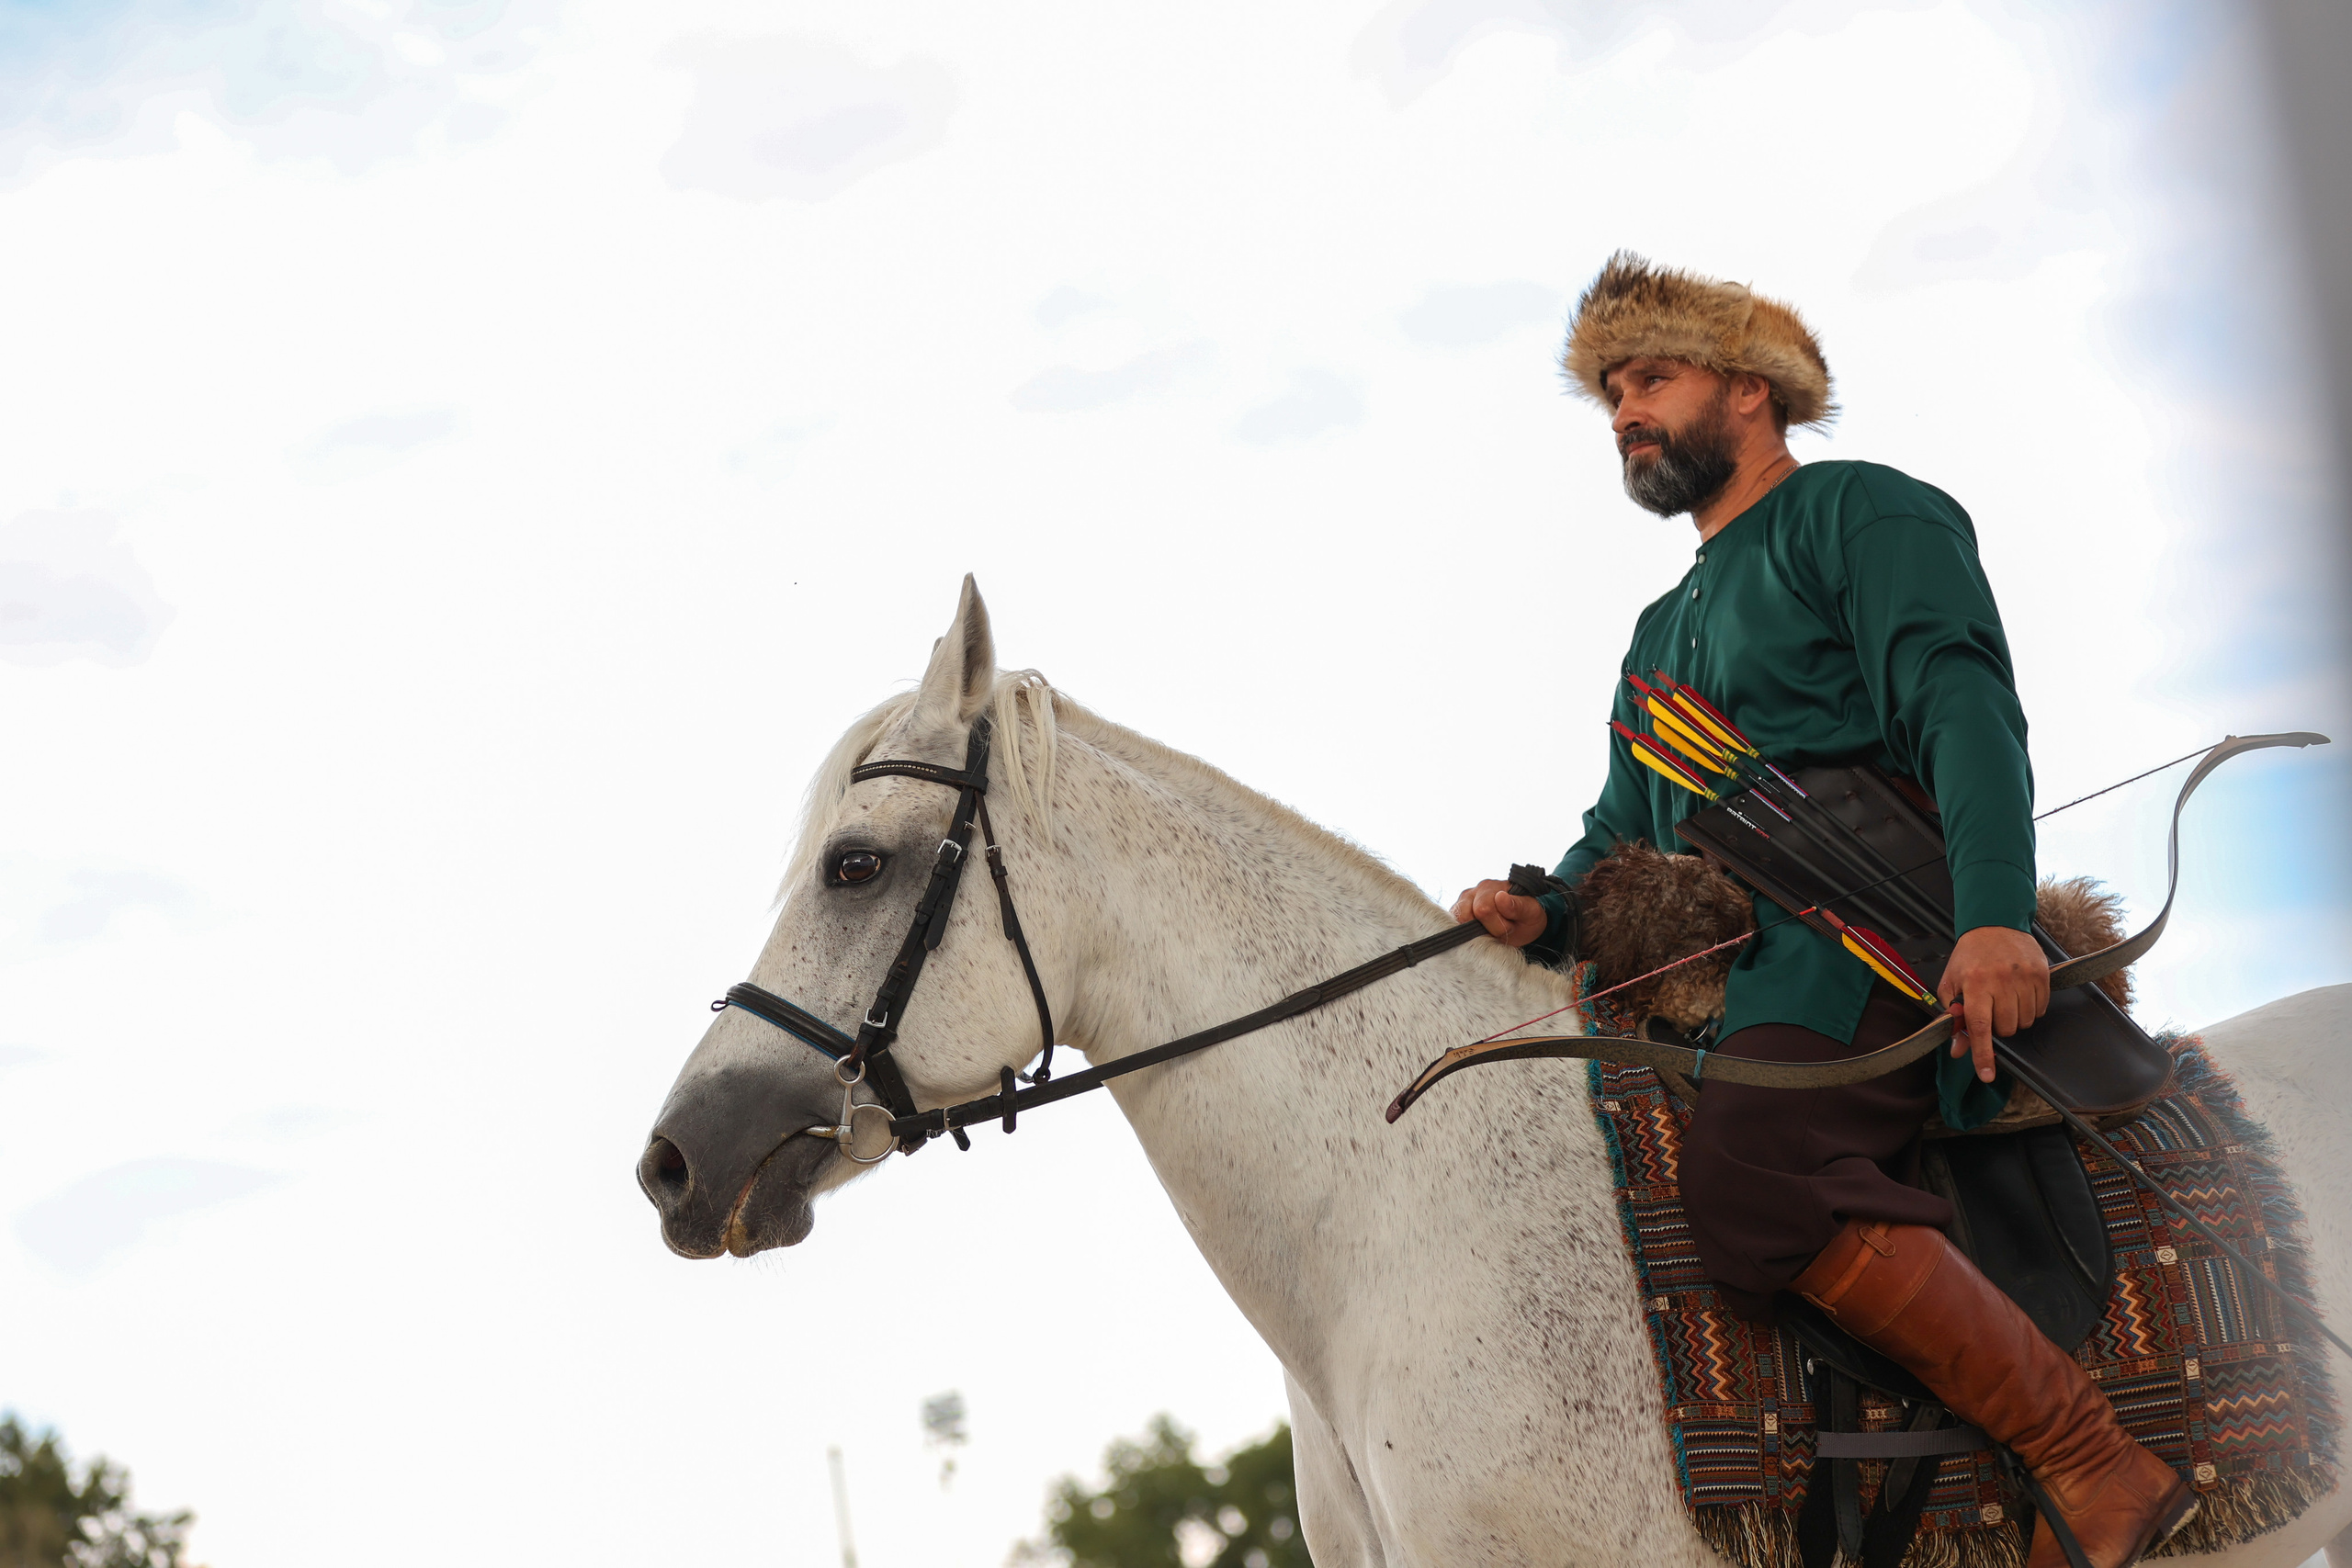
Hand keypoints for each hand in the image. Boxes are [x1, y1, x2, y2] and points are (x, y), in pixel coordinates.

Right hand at [1451, 880, 1547, 946]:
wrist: (1522, 923)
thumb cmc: (1526, 916)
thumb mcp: (1530, 911)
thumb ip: (1516, 905)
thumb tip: (1500, 897)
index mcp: (1491, 887)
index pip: (1483, 910)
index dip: (1498, 925)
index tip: (1510, 927)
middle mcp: (1473, 892)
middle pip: (1467, 916)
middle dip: (1486, 930)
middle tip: (1501, 931)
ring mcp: (1461, 904)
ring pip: (1457, 922)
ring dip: (1475, 934)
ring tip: (1490, 932)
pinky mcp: (1455, 916)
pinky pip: (1452, 927)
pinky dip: (1465, 937)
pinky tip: (1479, 935)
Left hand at [1939, 925, 2050, 1083]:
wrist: (1995, 924)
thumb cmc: (1970, 956)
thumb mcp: (1952, 982)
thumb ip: (1954, 1016)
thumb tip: (1958, 1049)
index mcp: (1975, 984)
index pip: (1979, 1026)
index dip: (1982, 1053)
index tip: (1986, 1075)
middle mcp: (2001, 981)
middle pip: (2006, 1028)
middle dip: (1998, 1027)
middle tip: (1991, 1009)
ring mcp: (2024, 978)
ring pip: (2025, 1022)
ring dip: (2015, 1018)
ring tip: (2005, 998)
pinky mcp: (2042, 975)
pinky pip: (2041, 1009)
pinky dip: (2031, 1008)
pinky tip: (2020, 993)